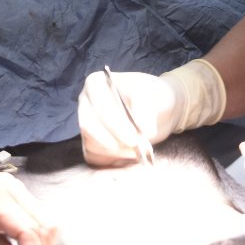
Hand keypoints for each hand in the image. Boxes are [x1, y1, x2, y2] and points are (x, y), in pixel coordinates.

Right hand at [78, 59, 226, 166]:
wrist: (158, 111)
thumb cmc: (154, 96)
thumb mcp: (155, 94)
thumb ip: (147, 108)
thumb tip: (142, 129)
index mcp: (97, 84)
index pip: (99, 105)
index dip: (115, 124)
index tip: (134, 138)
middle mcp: (86, 104)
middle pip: (89, 126)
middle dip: (113, 141)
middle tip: (136, 148)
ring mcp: (87, 125)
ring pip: (91, 144)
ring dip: (115, 152)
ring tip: (137, 151)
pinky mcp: (92, 144)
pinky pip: (94, 157)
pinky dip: (112, 161)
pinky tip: (130, 156)